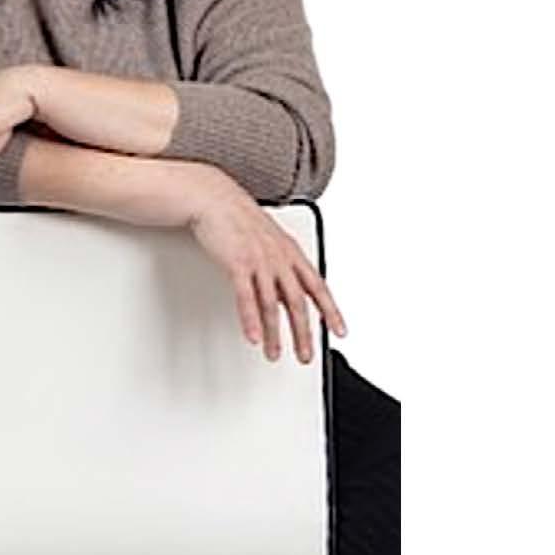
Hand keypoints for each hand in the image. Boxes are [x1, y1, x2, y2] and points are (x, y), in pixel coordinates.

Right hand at [182, 166, 347, 363]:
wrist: (215, 198)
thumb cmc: (240, 220)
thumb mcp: (271, 243)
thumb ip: (282, 270)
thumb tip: (287, 297)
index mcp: (292, 254)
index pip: (319, 288)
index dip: (331, 311)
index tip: (340, 331)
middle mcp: (280, 258)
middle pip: (298, 303)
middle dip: (304, 333)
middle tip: (305, 355)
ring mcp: (260, 261)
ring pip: (272, 305)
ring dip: (274, 334)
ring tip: (274, 353)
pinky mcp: (238, 263)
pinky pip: (247, 297)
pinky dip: (251, 320)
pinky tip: (253, 336)